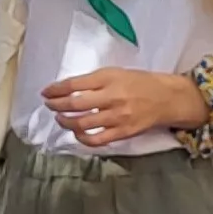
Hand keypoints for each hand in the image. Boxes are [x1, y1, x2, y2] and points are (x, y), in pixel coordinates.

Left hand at [41, 65, 206, 148]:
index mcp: (109, 78)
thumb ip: (94, 81)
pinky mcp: (122, 132)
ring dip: (66, 122)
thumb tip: (68, 89)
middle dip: (56, 106)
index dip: (56, 89)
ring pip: (82, 124)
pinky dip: (82, 138)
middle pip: (75, 105)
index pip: (75, 84)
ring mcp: (117, 116)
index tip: (46, 92)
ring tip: (60, 119)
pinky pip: (96, 140)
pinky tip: (77, 133)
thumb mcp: (116, 73)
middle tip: (49, 106)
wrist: (166, 98)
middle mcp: (112, 97)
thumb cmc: (139, 83)